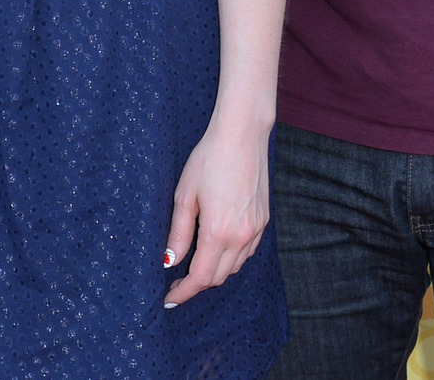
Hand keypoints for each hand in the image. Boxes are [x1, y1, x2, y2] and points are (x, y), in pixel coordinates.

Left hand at [163, 119, 271, 306]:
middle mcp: (241, 237)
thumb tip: (170, 262)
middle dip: (197, 284)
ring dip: (215, 272)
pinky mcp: (264, 221)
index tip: (170, 298)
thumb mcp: (185, 195)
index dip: (185, 291)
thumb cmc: (209, 159)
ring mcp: (256, 230)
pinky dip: (230, 259)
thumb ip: (178, 233)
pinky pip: (246, 252)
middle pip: (219, 277)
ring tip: (194, 266)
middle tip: (177, 282)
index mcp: (218, 232)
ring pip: (234, 267)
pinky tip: (216, 249)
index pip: (201, 277)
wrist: (242, 136)